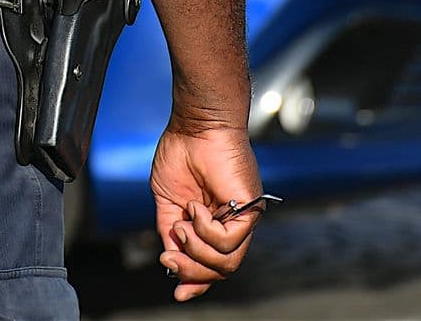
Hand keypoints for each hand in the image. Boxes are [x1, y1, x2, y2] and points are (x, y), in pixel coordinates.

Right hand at [148, 120, 262, 301]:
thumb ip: (172, 233)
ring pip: (226, 262)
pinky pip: (228, 242)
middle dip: (190, 271)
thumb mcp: (168, 202)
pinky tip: (195, 208)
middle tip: (169, 259)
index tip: (178, 293)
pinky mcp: (251, 211)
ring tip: (182, 225)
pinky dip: (205, 230)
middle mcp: (233, 224)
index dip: (195, 281)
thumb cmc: (182, 153)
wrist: (194, 126)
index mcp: (215, 223)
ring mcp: (244, 219)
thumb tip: (171, 262)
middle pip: (220, 270)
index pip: (213, 263)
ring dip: (196, 250)